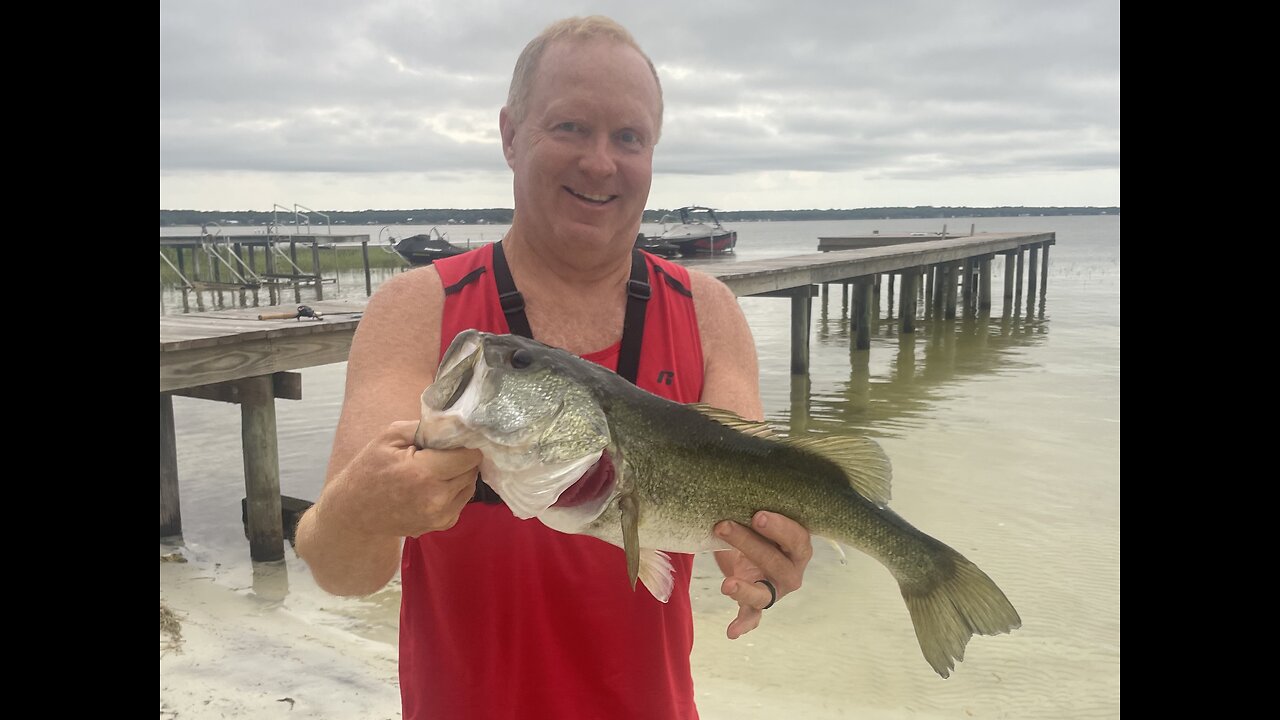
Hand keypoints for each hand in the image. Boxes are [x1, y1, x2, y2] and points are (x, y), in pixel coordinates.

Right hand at [325, 420, 481, 537]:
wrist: (354, 512)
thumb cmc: (369, 469)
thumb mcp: (390, 436)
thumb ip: (426, 427)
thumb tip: (456, 423)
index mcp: (424, 473)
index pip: (469, 455)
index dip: (464, 444)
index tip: (453, 439)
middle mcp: (437, 498)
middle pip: (472, 470)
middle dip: (461, 458)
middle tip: (441, 454)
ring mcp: (441, 516)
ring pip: (470, 485)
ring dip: (459, 474)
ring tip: (435, 469)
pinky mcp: (442, 525)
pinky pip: (462, 500)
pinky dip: (454, 490)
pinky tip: (433, 486)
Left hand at [713, 511, 812, 638]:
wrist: (750, 551)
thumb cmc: (759, 529)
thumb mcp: (761, 518)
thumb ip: (757, 508)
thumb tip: (733, 484)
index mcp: (799, 548)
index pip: (795, 538)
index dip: (778, 527)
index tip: (757, 514)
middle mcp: (791, 573)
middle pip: (774, 561)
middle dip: (748, 543)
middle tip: (723, 526)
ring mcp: (774, 591)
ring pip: (762, 592)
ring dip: (744, 589)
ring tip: (727, 585)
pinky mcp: (757, 605)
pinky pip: (752, 617)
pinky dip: (743, 624)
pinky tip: (732, 631)